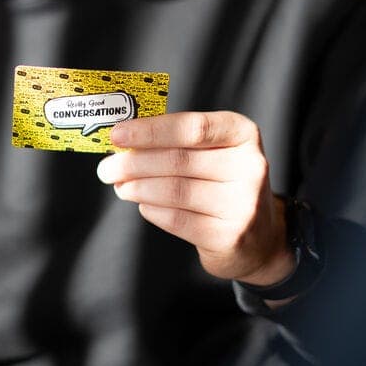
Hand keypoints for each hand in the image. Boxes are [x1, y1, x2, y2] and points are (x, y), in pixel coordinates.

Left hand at [98, 110, 293, 287]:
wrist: (259, 238)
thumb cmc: (223, 184)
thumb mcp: (213, 153)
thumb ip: (176, 142)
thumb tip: (123, 140)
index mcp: (243, 134)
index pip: (191, 127)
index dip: (150, 130)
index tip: (117, 134)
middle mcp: (249, 166)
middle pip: (178, 160)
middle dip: (133, 163)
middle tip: (106, 168)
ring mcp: (242, 203)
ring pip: (175, 191)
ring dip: (137, 187)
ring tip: (120, 186)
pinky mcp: (229, 236)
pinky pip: (177, 219)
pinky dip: (152, 210)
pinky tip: (143, 204)